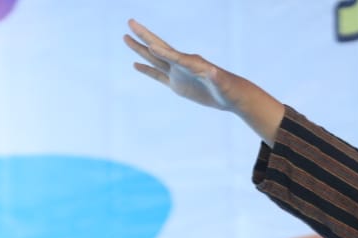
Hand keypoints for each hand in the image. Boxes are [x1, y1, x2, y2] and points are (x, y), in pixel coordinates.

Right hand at [123, 19, 244, 111]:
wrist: (232, 95)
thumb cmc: (229, 88)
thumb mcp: (223, 83)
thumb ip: (216, 77)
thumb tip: (213, 72)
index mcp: (191, 63)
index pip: (173, 55)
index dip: (161, 51)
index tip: (149, 45)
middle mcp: (182, 64)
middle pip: (158, 48)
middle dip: (143, 36)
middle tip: (129, 22)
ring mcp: (178, 74)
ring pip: (153, 59)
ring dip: (140, 49)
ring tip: (125, 37)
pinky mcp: (177, 85)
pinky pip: (158, 76)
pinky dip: (146, 71)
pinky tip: (135, 65)